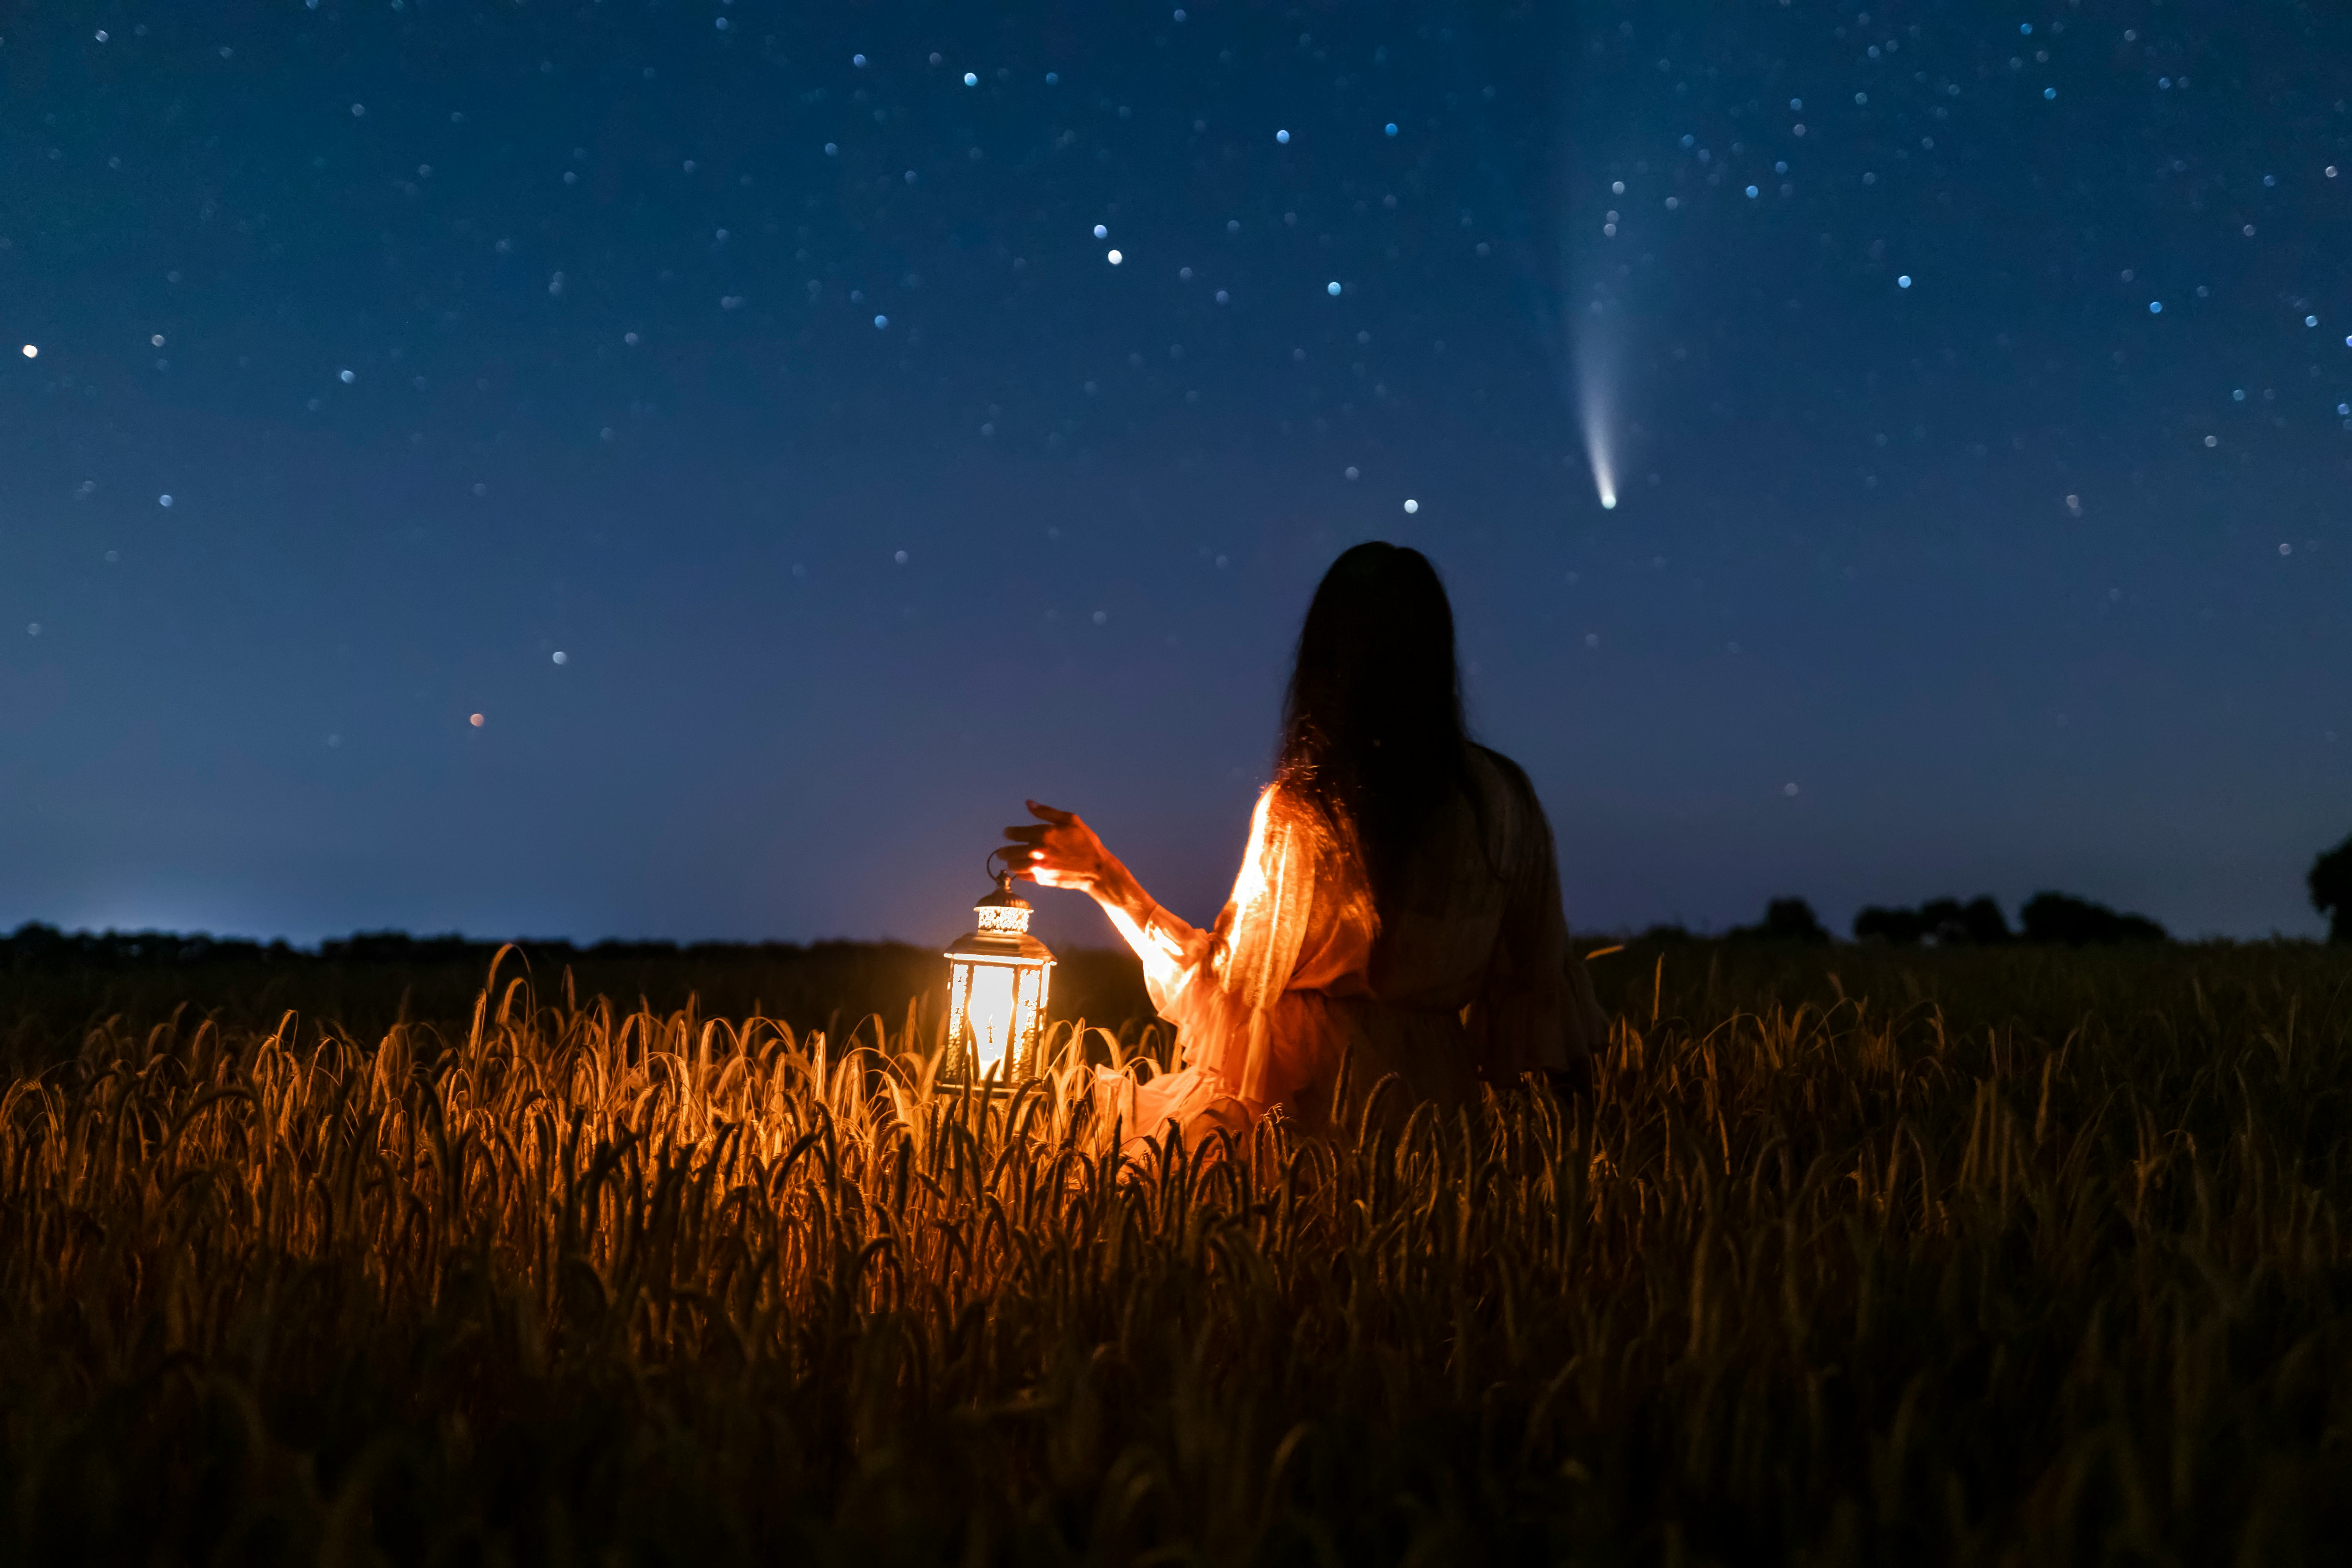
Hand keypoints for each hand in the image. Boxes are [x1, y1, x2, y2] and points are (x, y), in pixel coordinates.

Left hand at [1000, 801, 1119, 894]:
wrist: (1096, 869)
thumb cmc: (1085, 842)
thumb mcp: (1070, 820)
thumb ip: (1047, 812)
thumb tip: (1029, 803)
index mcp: (1043, 834)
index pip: (1013, 833)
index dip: (1009, 833)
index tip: (1008, 833)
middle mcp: (1037, 852)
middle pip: (1007, 852)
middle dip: (1004, 850)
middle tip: (1004, 850)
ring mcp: (1039, 867)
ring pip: (1013, 866)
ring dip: (1012, 862)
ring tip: (1015, 859)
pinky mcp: (1042, 880)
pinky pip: (1023, 877)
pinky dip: (1021, 872)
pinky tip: (1026, 868)